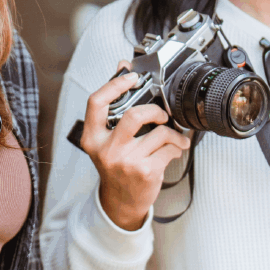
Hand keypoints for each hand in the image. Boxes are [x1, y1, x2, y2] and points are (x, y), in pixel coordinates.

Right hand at [78, 64, 191, 231]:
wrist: (121, 202)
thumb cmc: (116, 167)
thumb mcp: (106, 140)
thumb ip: (113, 107)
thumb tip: (122, 67)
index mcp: (92, 138)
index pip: (97, 102)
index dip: (115, 84)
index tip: (132, 77)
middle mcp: (107, 150)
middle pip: (134, 115)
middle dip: (155, 111)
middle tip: (162, 115)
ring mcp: (126, 162)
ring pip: (160, 133)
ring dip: (174, 134)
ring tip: (176, 137)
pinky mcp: (145, 172)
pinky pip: (169, 149)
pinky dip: (177, 147)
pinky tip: (174, 150)